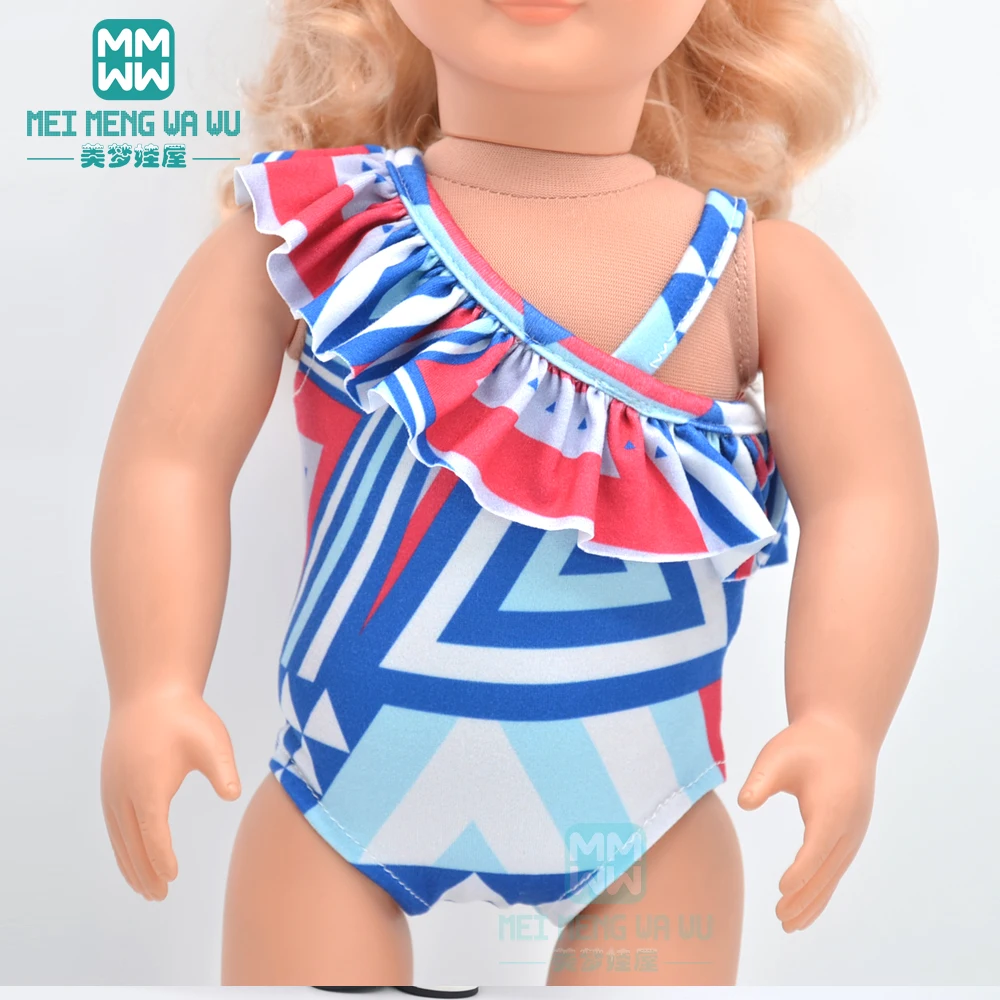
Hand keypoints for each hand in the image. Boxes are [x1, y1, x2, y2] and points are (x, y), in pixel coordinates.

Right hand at [100, 688, 240, 899]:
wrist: (150, 692)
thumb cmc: (185, 717)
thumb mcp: (212, 741)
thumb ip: (222, 770)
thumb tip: (233, 794)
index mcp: (148, 787)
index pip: (153, 835)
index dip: (162, 860)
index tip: (173, 879)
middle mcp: (123, 793)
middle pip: (132, 844)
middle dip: (145, 873)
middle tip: (160, 897)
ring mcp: (112, 790)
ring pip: (119, 838)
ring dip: (130, 865)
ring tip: (145, 889)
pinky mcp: (110, 784)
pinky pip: (114, 826)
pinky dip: (122, 847)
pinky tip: (132, 857)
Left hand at [738, 715, 875, 931]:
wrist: (843, 733)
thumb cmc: (806, 743)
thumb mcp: (777, 755)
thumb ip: (761, 781)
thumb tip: (744, 803)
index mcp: (832, 807)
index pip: (816, 848)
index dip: (800, 872)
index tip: (782, 890)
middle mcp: (849, 826)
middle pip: (827, 871)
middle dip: (805, 898)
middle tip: (780, 919)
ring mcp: (853, 833)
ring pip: (833, 876)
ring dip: (814, 901)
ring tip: (790, 925)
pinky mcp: (850, 834)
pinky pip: (836, 869)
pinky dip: (822, 889)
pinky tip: (806, 906)